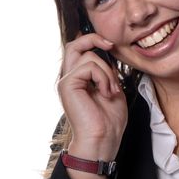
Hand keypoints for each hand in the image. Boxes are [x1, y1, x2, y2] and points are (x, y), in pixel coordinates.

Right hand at [57, 33, 127, 161]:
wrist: (102, 140)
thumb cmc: (108, 121)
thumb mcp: (112, 88)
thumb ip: (107, 72)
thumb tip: (107, 53)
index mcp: (79, 79)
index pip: (80, 50)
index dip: (94, 41)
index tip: (112, 45)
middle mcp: (69, 78)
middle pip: (74, 44)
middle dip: (93, 38)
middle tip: (111, 45)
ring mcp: (66, 81)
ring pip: (89, 56)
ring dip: (108, 72)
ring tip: (111, 91)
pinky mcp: (67, 84)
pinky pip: (89, 66)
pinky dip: (103, 77)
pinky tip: (106, 93)